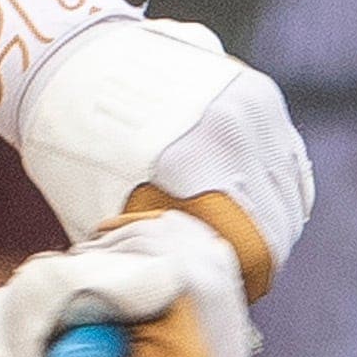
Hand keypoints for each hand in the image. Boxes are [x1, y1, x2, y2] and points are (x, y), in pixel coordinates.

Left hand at [0, 0, 312, 292]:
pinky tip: (250, 207)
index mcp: (189, 163)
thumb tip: (183, 297)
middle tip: (233, 273)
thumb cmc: (69, 150)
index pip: (254, 246)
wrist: (65, 60)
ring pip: (291, 190)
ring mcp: (251, 104)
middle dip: (260, 255)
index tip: (228, 291)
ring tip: (238, 241)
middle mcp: (231, 128)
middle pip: (280, 222)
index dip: (246, 279)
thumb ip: (147, 254)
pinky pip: (287, 157)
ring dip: (273, 222)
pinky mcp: (258, 92)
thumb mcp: (98, 215)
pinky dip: (276, 188)